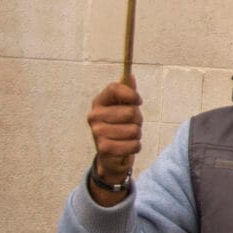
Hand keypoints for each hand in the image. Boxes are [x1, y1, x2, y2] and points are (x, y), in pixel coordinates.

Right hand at [87, 81, 143, 201]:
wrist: (111, 156)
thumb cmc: (120, 127)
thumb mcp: (124, 108)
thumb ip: (128, 93)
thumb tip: (131, 77)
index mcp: (99, 102)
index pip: (114, 88)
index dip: (131, 94)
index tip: (138, 101)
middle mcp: (94, 116)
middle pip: (130, 112)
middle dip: (137, 120)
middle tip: (131, 125)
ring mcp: (97, 132)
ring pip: (134, 130)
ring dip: (137, 135)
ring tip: (128, 137)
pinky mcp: (104, 148)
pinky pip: (133, 144)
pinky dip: (135, 146)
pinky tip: (127, 147)